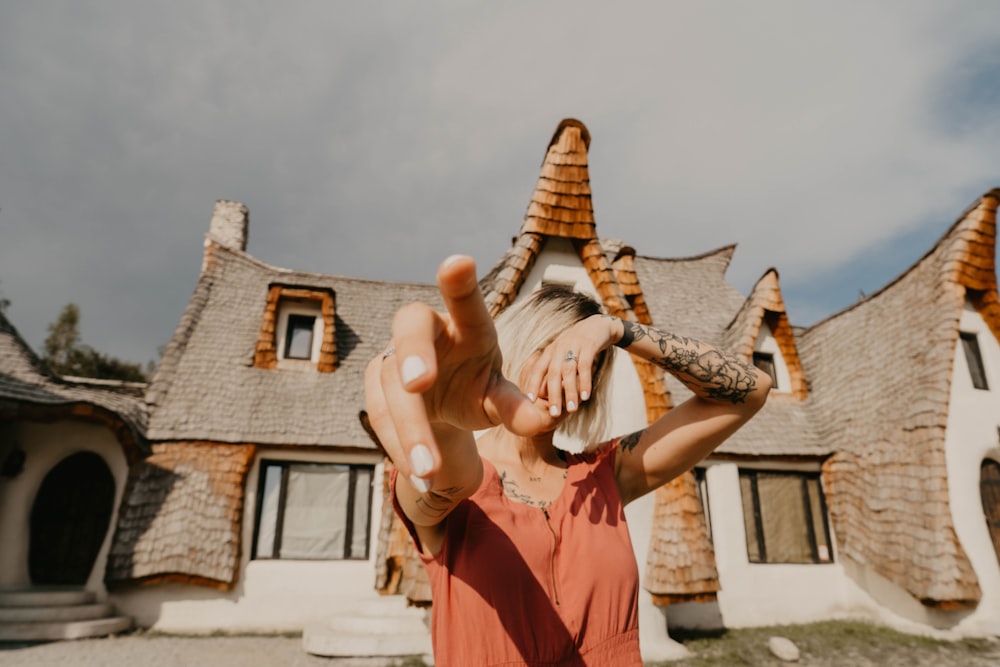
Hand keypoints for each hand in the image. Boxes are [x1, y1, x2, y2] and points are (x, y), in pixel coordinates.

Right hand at [364, 256, 547, 487]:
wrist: (439, 406)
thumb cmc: (475, 389)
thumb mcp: (498, 399)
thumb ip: (518, 407)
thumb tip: (544, 418)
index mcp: (468, 326)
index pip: (465, 301)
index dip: (459, 283)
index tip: (458, 263)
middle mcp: (428, 331)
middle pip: (410, 329)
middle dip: (413, 352)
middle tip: (418, 382)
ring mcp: (395, 353)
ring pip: (393, 385)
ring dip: (410, 430)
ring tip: (429, 470)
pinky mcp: (376, 381)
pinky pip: (381, 415)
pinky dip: (400, 446)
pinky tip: (420, 475)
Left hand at [521, 314, 618, 416]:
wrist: (598, 326)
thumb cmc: (577, 346)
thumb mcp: (562, 354)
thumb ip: (553, 370)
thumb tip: (542, 393)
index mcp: (550, 351)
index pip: (537, 369)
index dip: (533, 384)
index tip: (530, 400)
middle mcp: (559, 348)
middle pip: (553, 374)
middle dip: (553, 395)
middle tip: (554, 413)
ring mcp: (573, 346)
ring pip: (569, 372)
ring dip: (570, 392)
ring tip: (573, 410)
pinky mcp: (588, 346)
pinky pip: (585, 367)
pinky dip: (585, 382)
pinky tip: (586, 397)